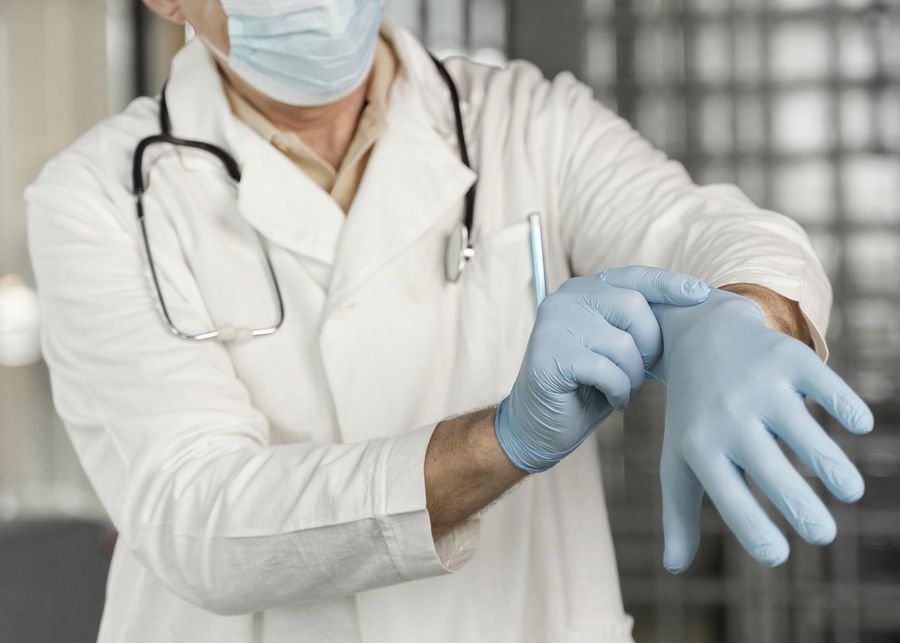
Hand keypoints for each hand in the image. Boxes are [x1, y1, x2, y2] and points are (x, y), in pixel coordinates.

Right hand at [495, 267, 709, 473]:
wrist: (538, 426)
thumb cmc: (586, 388)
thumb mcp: (616, 348)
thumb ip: (636, 325)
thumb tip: (690, 307)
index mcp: (584, 290)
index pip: (634, 277)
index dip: (669, 285)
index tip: (700, 295)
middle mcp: (566, 298)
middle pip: (634, 306)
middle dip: (649, 346)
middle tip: (639, 373)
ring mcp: (554, 323)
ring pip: (623, 343)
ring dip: (632, 377)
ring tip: (619, 390)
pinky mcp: (549, 353)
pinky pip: (606, 370)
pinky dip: (618, 392)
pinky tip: (610, 399)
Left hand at [652, 289, 873, 571]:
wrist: (699, 337)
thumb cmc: (693, 414)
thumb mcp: (677, 458)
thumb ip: (678, 514)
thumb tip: (674, 567)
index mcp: (700, 446)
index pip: (728, 498)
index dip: (754, 531)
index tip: (778, 556)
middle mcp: (728, 415)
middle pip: (772, 472)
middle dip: (802, 509)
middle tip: (823, 535)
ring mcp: (759, 385)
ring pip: (805, 433)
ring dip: (833, 467)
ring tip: (850, 492)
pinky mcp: (787, 358)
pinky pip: (824, 386)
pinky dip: (846, 406)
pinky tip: (860, 426)